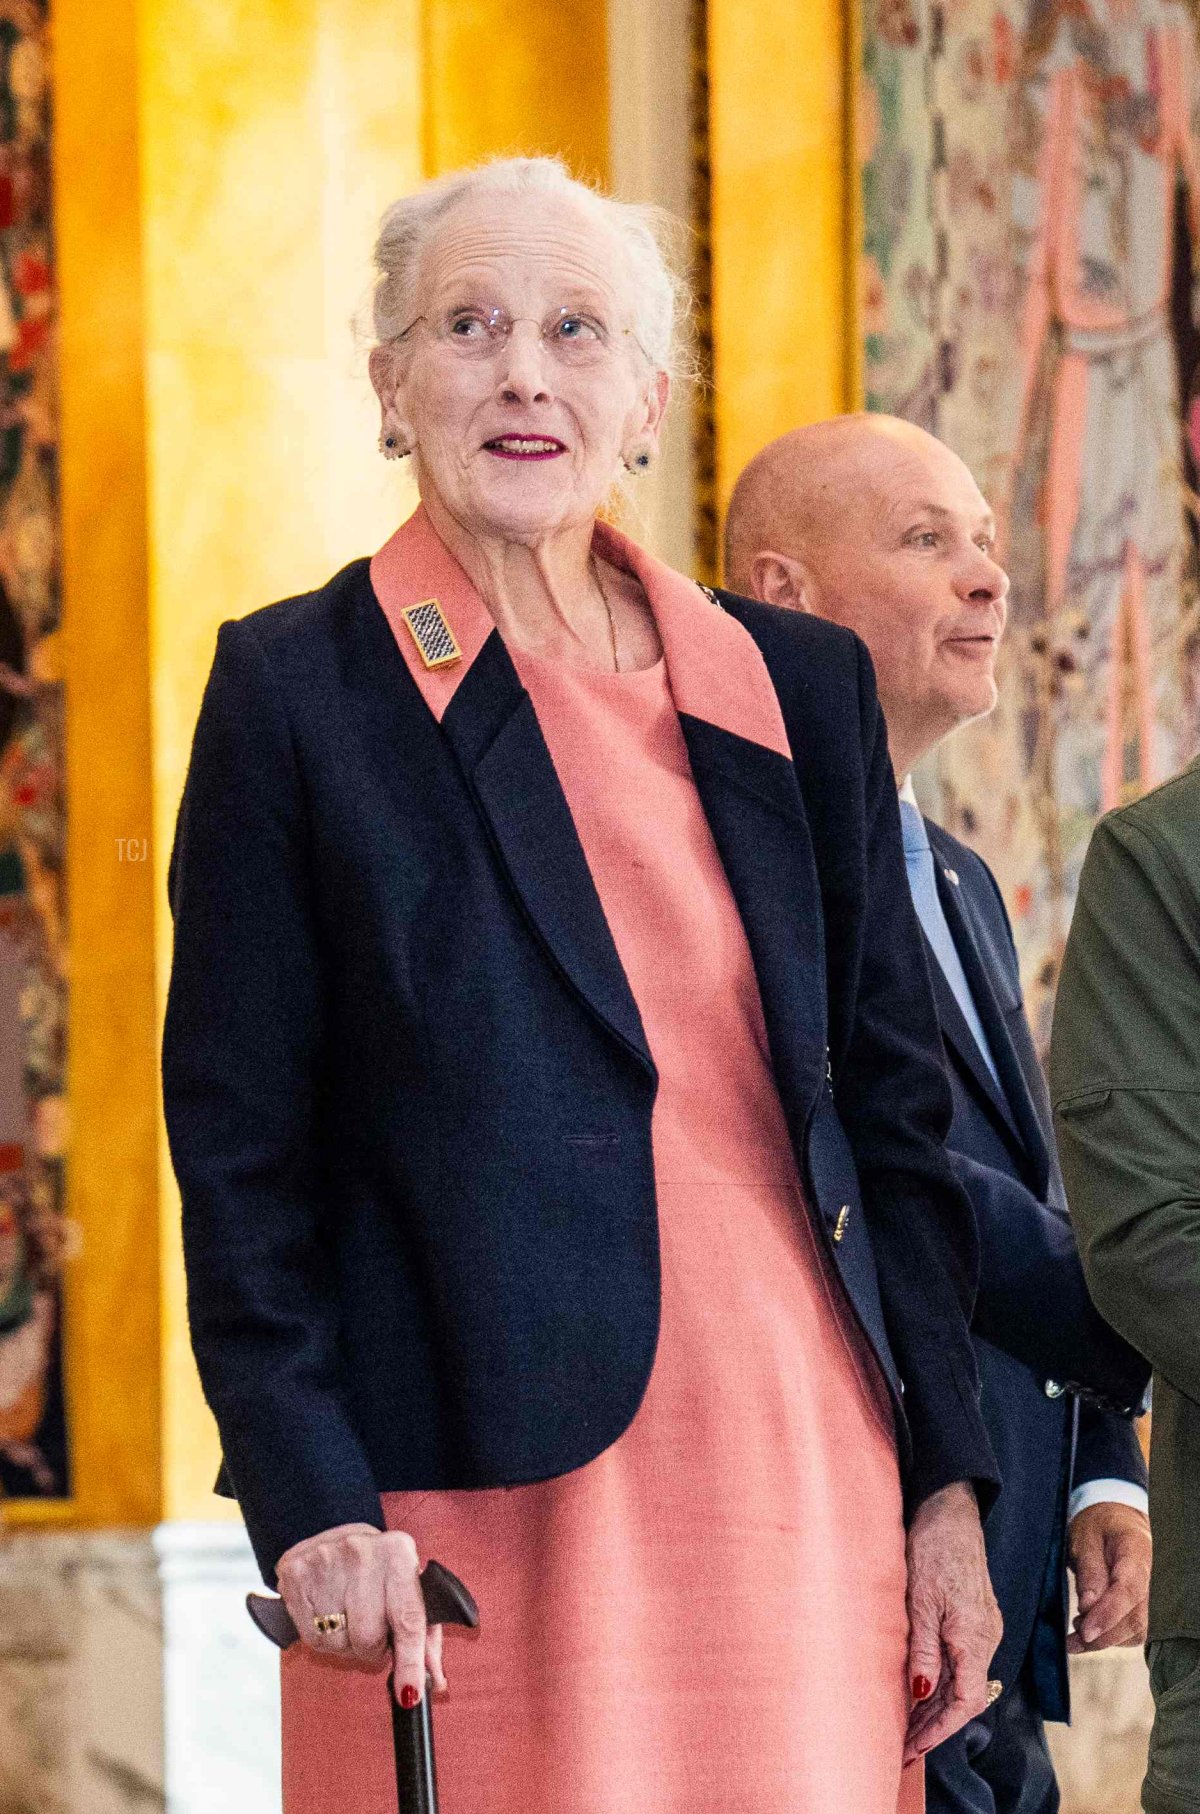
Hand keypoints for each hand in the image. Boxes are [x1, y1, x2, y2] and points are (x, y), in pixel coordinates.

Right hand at [275, 1521, 446, 1703]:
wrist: (329, 1531)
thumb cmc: (377, 1567)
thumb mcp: (406, 1586)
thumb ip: (425, 1634)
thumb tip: (435, 1680)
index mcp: (398, 1553)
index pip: (408, 1618)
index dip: (411, 1662)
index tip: (410, 1694)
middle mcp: (362, 1554)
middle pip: (369, 1638)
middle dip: (374, 1647)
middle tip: (373, 1626)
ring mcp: (325, 1563)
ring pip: (339, 1643)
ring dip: (348, 1643)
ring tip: (350, 1614)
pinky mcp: (295, 1577)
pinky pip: (313, 1639)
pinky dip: (325, 1638)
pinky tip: (329, 1613)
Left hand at [904, 1481, 1003, 1763]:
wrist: (950, 1511)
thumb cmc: (932, 1548)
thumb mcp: (920, 1600)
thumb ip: (924, 1649)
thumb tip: (921, 1692)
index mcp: (975, 1636)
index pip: (965, 1701)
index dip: (940, 1729)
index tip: (914, 1747)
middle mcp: (986, 1638)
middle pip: (964, 1697)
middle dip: (934, 1725)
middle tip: (902, 1748)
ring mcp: (983, 1628)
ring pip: (962, 1680)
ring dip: (936, 1706)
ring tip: (907, 1729)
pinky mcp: (976, 1619)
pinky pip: (961, 1662)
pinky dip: (941, 1682)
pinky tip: (920, 1691)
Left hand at [1067, 1501, 1150, 1653]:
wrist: (1114, 1521)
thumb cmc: (1097, 1526)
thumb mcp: (1084, 1537)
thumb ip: (1088, 1569)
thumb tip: (1088, 1606)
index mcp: (1136, 1551)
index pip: (1129, 1590)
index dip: (1108, 1614)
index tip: (1086, 1632)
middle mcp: (1150, 1577)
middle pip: (1135, 1618)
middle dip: (1103, 1635)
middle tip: (1072, 1638)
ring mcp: (1150, 1595)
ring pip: (1135, 1630)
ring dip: (1105, 1640)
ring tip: (1076, 1634)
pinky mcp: (1143, 1607)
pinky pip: (1132, 1631)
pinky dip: (1110, 1638)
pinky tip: (1088, 1632)